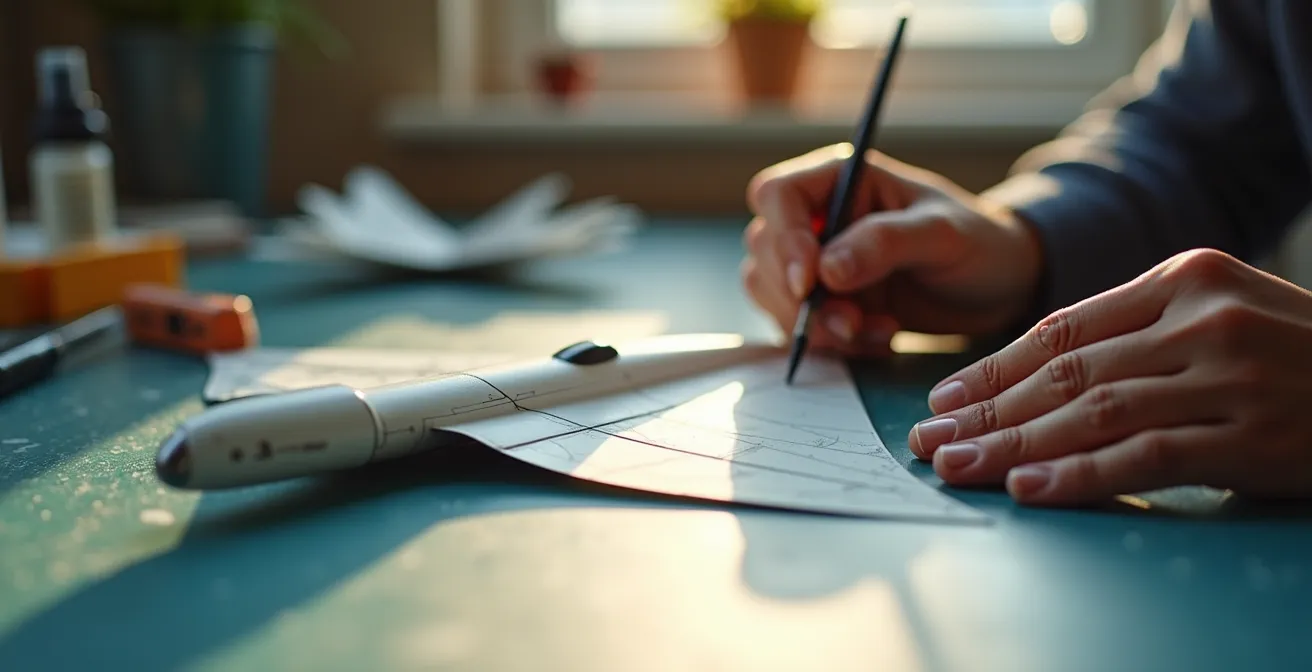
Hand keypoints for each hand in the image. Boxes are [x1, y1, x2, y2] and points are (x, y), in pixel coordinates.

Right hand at [741, 144, 1043, 355]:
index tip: (809, 282)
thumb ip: (884, 243)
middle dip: (798, 296)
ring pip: (770, 292)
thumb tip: (825, 269)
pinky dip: (830, 343)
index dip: (784, 238)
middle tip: (849, 323)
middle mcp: (819, 216)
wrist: (999, 287)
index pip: (777, 195)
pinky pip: (796, 325)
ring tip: (873, 333)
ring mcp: (816, 261)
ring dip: (813, 324)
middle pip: (764, 249)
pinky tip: (877, 340)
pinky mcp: (823, 302)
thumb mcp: (943, 236)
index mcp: (841, 179)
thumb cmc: (979, 244)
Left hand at [909, 248, 1311, 505]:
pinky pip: (1145, 453)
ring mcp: (1228, 371)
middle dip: (987, 411)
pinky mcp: (1252, 430)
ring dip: (1014, 444)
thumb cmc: (1300, 354)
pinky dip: (1079, 474)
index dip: (995, 367)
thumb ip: (1142, 334)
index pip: (1064, 328)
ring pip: (1092, 411)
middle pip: (1065, 370)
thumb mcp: (1223, 316)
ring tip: (957, 467)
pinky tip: (1030, 489)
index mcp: (1182, 279)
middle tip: (930, 439)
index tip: (945, 399)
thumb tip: (1042, 379)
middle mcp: (1200, 316)